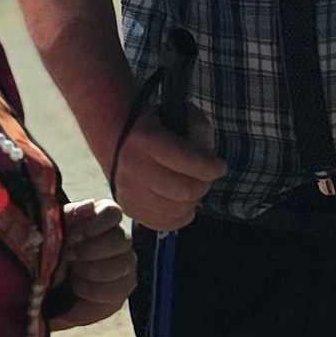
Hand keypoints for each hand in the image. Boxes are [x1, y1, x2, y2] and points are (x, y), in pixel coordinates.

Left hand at [48, 197, 136, 328]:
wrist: (47, 286)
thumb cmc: (51, 255)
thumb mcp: (53, 233)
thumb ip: (69, 217)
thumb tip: (89, 204)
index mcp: (101, 219)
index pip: (112, 212)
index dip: (92, 225)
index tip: (71, 237)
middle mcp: (119, 238)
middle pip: (121, 239)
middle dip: (90, 251)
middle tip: (69, 257)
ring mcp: (125, 263)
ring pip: (122, 264)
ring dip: (90, 271)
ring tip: (72, 274)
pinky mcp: (124, 287)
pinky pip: (116, 288)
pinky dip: (91, 290)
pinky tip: (77, 287)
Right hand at [111, 117, 226, 234]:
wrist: (115, 136)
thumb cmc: (153, 123)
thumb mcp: (178, 112)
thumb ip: (198, 130)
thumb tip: (209, 158)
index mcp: (145, 140)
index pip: (190, 163)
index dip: (212, 168)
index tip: (220, 166)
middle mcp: (133, 168)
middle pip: (186, 191)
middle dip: (204, 185)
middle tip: (206, 177)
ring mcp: (128, 192)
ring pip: (177, 210)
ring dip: (193, 201)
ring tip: (193, 188)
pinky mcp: (129, 208)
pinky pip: (164, 223)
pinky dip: (181, 215)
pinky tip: (184, 203)